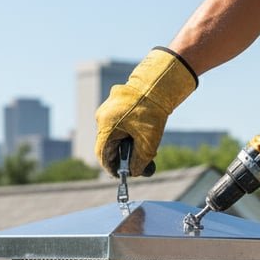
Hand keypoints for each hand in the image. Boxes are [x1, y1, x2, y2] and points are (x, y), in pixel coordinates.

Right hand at [94, 47, 196, 176]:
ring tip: (141, 148)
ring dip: (125, 144)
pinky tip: (141, 134)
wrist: (157, 84)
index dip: (111, 168)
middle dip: (121, 156)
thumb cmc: (152, 112)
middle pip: (107, 145)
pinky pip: (117, 123)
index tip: (121, 175)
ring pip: (113, 134)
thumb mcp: (148, 142)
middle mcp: (102, 118)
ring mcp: (107, 109)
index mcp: (106, 126)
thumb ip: (139, 162)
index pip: (102, 155)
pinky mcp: (114, 104)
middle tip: (135, 164)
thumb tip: (133, 173)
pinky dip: (126, 132)